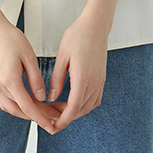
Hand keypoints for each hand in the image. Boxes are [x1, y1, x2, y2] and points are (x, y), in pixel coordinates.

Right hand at [0, 15, 61, 134]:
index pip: (28, 107)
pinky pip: (6, 102)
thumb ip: (36, 79)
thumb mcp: (29, 57)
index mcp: (9, 80)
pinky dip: (18, 107)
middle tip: (55, 120)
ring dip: (27, 114)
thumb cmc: (11, 38)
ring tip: (44, 114)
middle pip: (20, 111)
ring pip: (11, 109)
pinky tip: (29, 105)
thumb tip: (42, 98)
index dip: (42, 119)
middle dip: (38, 118)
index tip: (53, 126)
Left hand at [45, 11, 108, 131]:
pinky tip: (72, 103)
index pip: (73, 107)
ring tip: (58, 111)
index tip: (53, 126)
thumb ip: (56, 79)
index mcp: (83, 78)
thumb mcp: (62, 57)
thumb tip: (50, 98)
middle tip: (50, 119)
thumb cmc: (77, 37)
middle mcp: (94, 83)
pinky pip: (94, 99)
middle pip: (80, 110)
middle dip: (66, 118)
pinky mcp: (101, 79)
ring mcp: (100, 81)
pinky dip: (83, 105)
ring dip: (74, 112)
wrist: (95, 26)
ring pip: (88, 106)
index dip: (63, 120)